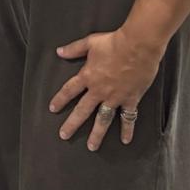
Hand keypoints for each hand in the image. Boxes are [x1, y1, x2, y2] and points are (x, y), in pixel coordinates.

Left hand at [48, 28, 160, 150]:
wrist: (137, 46)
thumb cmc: (113, 42)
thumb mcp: (90, 43)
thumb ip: (74, 49)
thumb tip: (59, 51)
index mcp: (88, 76)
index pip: (69, 90)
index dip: (60, 99)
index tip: (52, 109)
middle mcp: (99, 90)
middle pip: (83, 110)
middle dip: (72, 123)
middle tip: (64, 135)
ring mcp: (115, 97)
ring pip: (103, 119)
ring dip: (97, 134)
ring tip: (91, 146)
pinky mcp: (131, 99)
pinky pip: (128, 117)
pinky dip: (127, 129)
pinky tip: (125, 140)